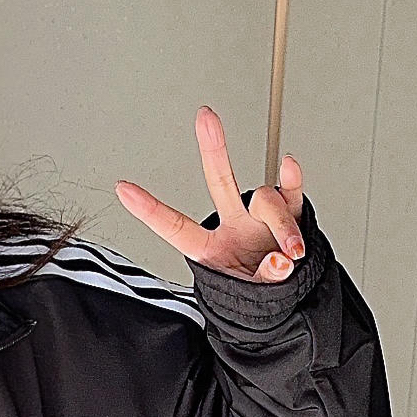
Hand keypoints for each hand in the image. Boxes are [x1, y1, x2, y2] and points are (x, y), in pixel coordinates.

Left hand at [115, 106, 305, 281]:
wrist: (291, 298)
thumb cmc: (260, 296)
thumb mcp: (253, 298)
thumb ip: (265, 280)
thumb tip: (279, 261)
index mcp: (210, 249)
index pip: (175, 227)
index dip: (150, 210)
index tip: (123, 189)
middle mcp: (233, 225)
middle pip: (220, 181)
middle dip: (213, 148)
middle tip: (205, 117)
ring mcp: (260, 218)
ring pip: (265, 199)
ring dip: (282, 226)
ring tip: (292, 254)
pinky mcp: (289, 213)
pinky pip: (290, 191)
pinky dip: (292, 180)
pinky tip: (289, 167)